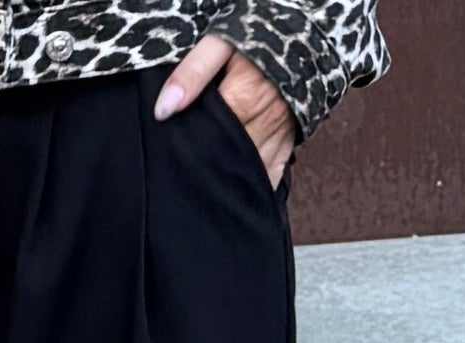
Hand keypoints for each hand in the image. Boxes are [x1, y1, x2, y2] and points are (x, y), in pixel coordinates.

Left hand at [152, 32, 295, 191]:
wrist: (301, 27)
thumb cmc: (255, 34)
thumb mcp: (219, 43)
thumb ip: (192, 74)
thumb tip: (164, 110)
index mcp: (248, 96)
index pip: (211, 138)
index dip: (191, 150)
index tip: (174, 158)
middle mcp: (268, 118)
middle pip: (231, 158)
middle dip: (208, 168)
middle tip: (185, 179)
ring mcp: (282, 131)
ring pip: (251, 170)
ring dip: (230, 179)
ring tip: (206, 188)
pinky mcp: (291, 137)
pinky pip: (272, 172)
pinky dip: (254, 184)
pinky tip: (235, 192)